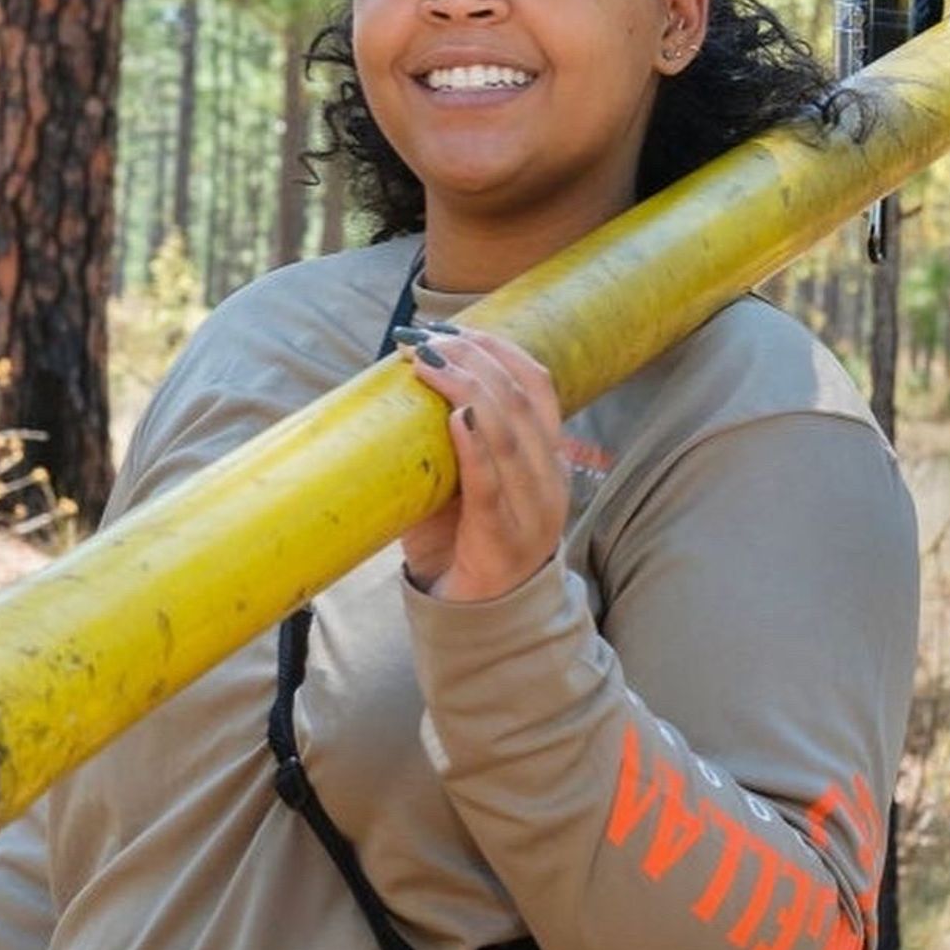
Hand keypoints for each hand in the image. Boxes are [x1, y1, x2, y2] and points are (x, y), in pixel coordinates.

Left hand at [399, 328, 567, 602]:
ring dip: (467, 387)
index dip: (502, 350)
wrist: (481, 623)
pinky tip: (456, 416)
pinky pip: (492, 485)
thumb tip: (400, 394)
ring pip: (511, 433)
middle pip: (523, 399)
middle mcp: (549, 480)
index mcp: (548, 460)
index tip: (459, 327)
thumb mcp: (466, 487)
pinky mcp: (504, 539)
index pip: (540, 386)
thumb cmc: (466, 547)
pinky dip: (476, 445)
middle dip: (477, 358)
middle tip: (429, 338)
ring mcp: (532, 511)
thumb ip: (453, 447)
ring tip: (430, 361)